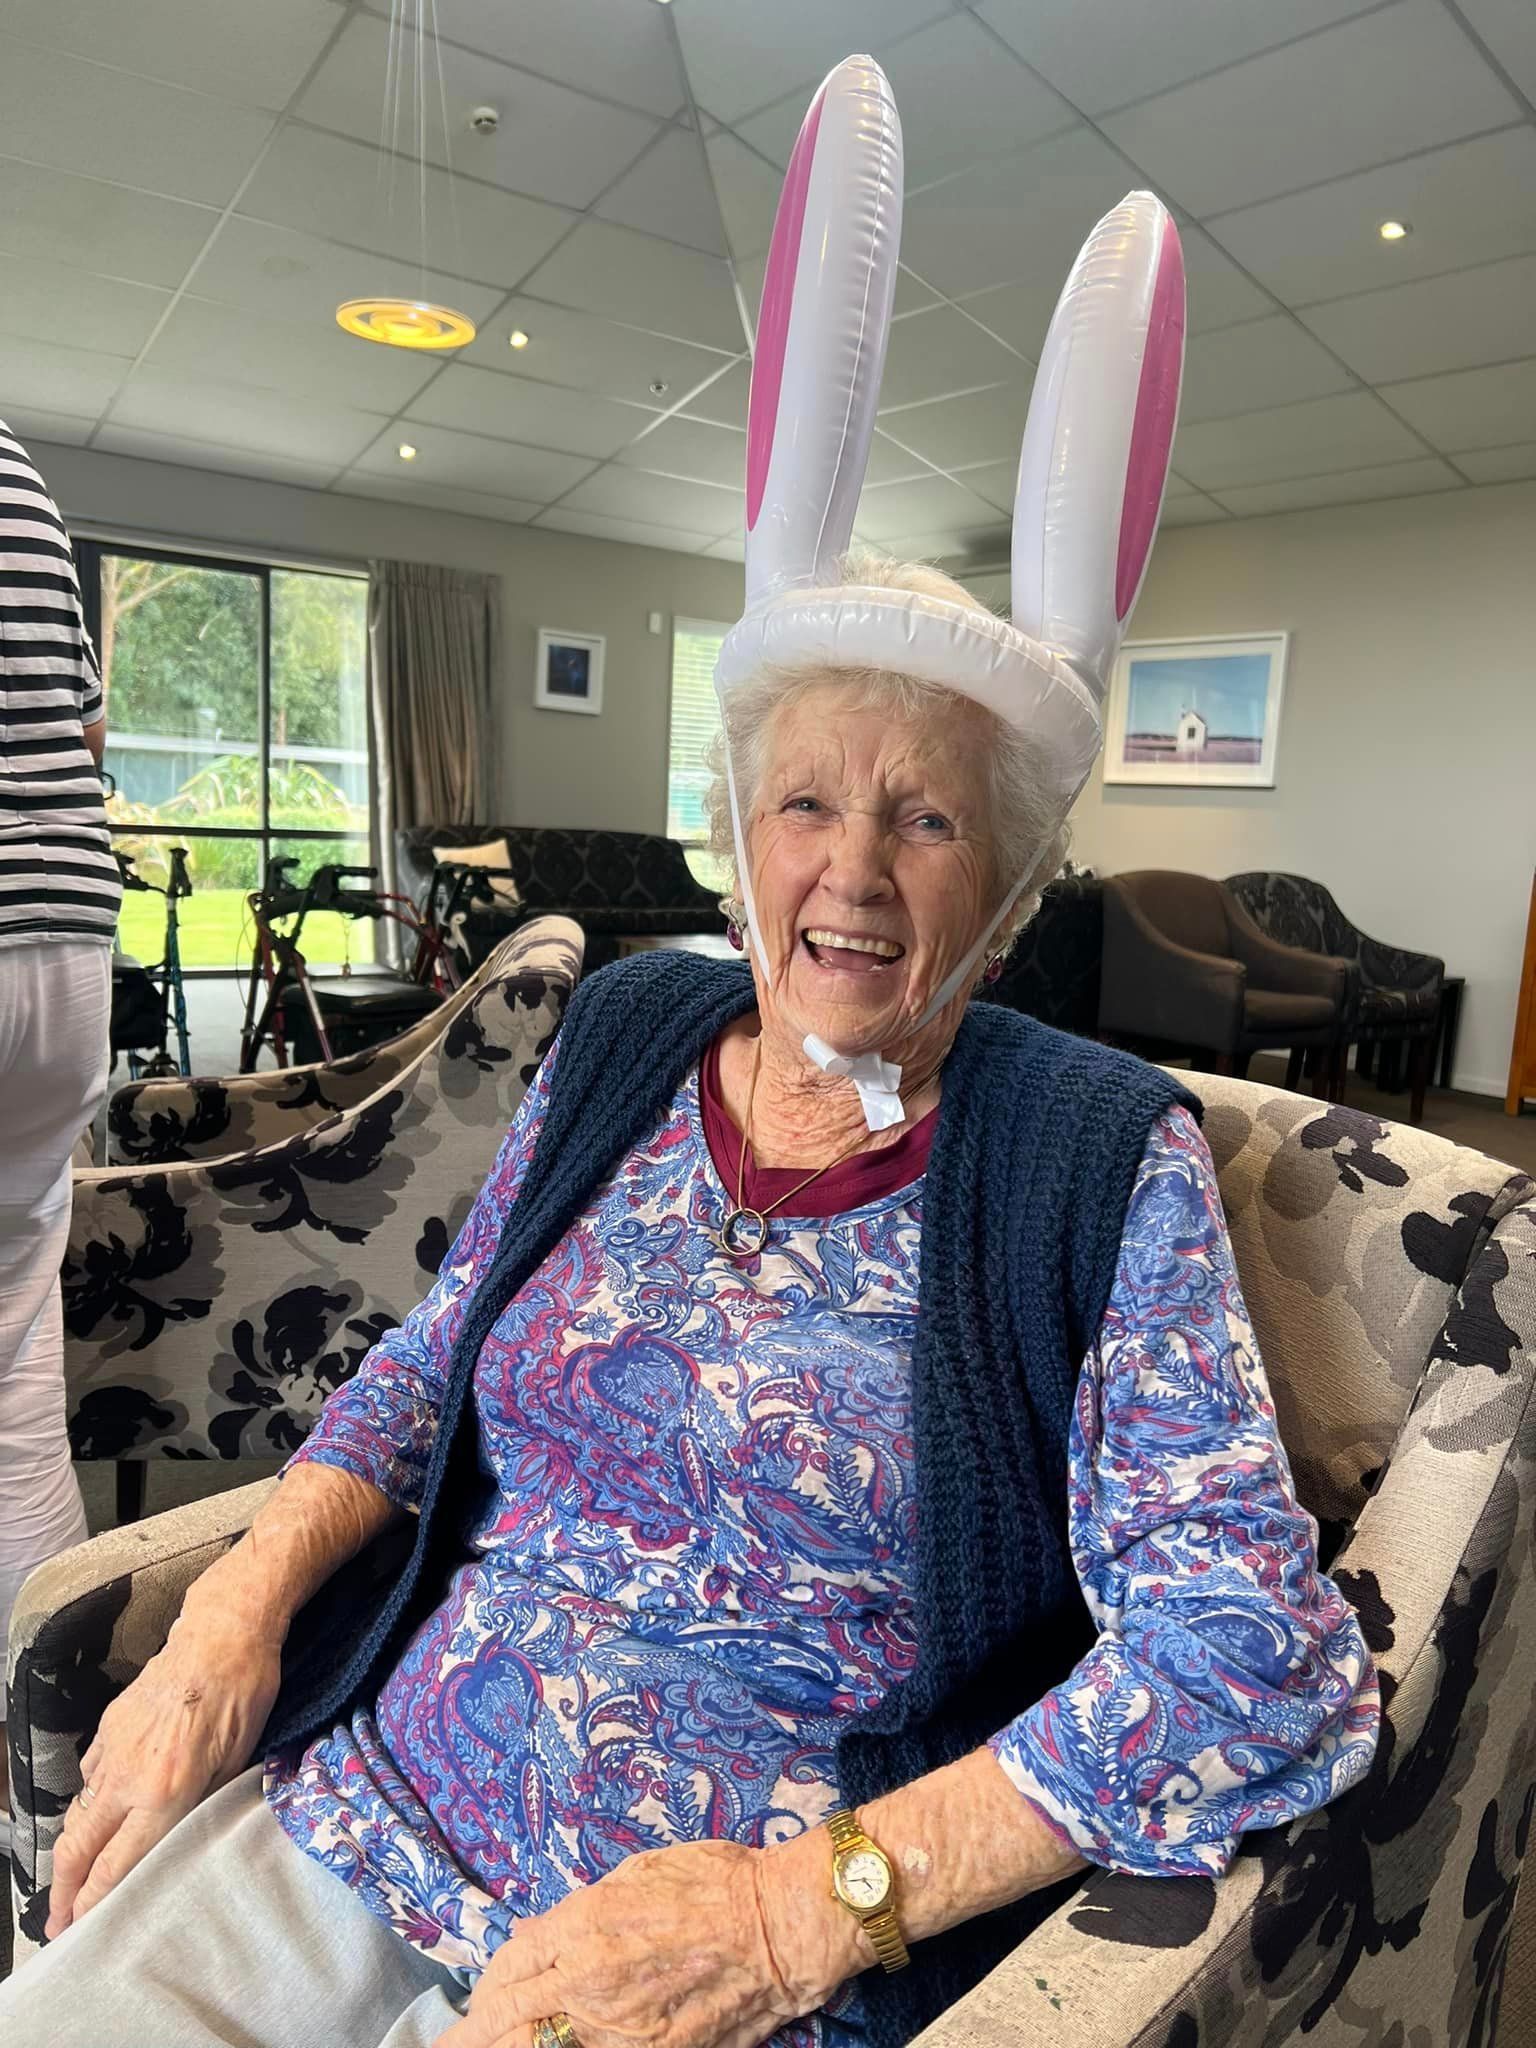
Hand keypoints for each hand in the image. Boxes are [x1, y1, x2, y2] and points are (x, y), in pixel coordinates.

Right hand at [44, 1609, 279, 1937]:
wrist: (222, 1633)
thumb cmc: (243, 1697)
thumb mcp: (237, 1762)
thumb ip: (201, 1809)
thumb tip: (174, 1844)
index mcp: (163, 1793)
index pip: (115, 1864)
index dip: (93, 1902)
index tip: (80, 1928)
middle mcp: (128, 1777)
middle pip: (79, 1847)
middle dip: (64, 1892)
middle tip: (58, 1924)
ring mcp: (113, 1749)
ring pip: (79, 1813)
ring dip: (71, 1851)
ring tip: (71, 1879)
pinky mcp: (110, 1725)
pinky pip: (90, 1776)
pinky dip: (86, 1804)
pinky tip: (96, 1815)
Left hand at [438, 1828, 864, 2047]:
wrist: (781, 1927)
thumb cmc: (716, 1884)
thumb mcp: (638, 1873)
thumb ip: (582, 1909)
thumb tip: (538, 1933)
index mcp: (585, 1924)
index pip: (512, 1961)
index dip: (491, 1980)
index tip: (486, 1992)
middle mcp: (590, 1981)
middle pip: (508, 2017)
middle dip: (475, 2032)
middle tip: (455, 2043)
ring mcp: (619, 2029)